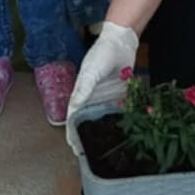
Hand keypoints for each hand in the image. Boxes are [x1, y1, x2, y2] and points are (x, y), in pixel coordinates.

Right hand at [65, 21, 138, 151]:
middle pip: (88, 119)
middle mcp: (93, 97)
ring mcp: (107, 96)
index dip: (72, 130)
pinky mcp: (121, 94)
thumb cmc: (101, 55)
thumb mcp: (90, 73)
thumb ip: (83, 90)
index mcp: (82, 93)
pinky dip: (119, 118)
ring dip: (104, 128)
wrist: (120, 43)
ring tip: (105, 145)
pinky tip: (122, 130)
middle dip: (87, 133)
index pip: (74, 115)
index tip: (72, 145)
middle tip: (89, 151)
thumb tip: (73, 108)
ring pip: (103, 116)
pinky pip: (119, 108)